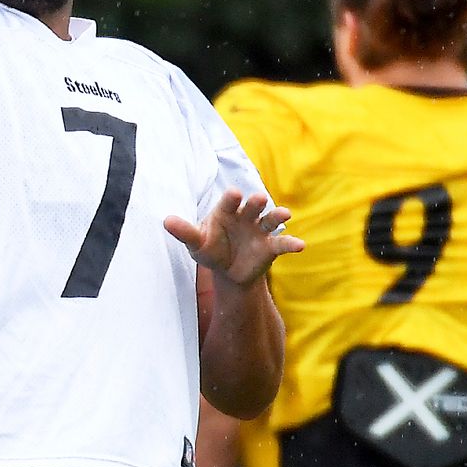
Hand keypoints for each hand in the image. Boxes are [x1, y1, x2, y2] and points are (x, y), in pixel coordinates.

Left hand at [165, 189, 304, 286]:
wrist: (228, 271)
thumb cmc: (210, 250)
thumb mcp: (197, 243)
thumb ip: (185, 232)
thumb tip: (166, 221)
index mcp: (226, 212)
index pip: (229, 202)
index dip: (232, 198)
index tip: (234, 195)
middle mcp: (245, 216)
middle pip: (252, 206)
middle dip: (255, 202)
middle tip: (258, 199)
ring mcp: (259, 230)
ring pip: (270, 218)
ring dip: (277, 214)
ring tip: (284, 214)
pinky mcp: (270, 246)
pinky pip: (282, 243)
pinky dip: (292, 243)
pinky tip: (301, 246)